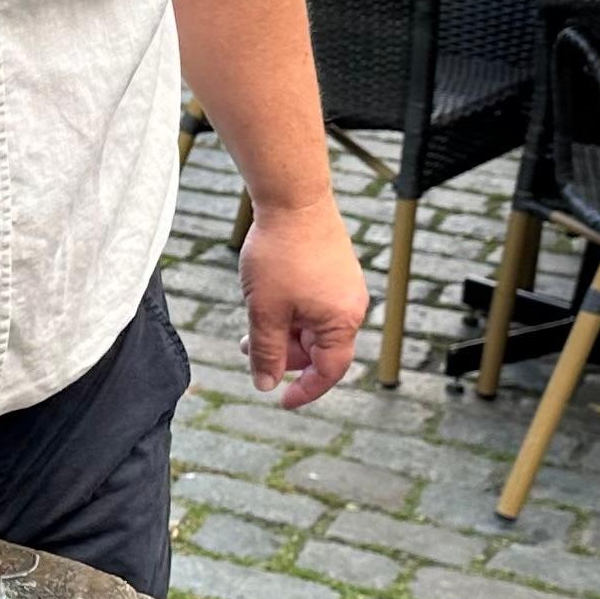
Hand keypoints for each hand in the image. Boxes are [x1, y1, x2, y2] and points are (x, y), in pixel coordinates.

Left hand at [239, 199, 367, 409]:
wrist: (292, 198)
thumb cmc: (280, 254)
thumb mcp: (265, 311)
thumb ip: (266, 352)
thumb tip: (265, 384)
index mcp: (342, 320)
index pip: (329, 371)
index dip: (305, 390)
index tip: (281, 400)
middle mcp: (351, 305)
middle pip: (319, 348)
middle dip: (283, 354)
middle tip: (249, 349)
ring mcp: (344, 286)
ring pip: (312, 325)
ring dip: (282, 332)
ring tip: (251, 327)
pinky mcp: (334, 270)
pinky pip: (313, 304)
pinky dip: (289, 311)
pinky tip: (265, 301)